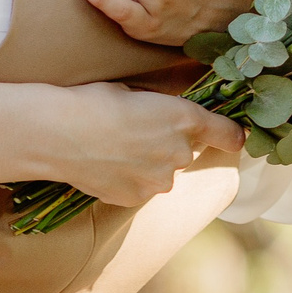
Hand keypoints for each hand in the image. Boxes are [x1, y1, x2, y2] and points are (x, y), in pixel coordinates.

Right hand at [39, 83, 244, 208]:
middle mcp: (179, 152)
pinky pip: (140, 188)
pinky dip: (128, 179)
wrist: (58, 134)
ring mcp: (159, 181)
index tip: (233, 137)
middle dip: (169, 144)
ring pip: (162, 172)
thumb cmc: (93, 102)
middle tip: (136, 132)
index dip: (231, 135)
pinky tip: (105, 165)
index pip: (227, 134)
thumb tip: (164, 118)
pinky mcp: (137, 198)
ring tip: (114, 150)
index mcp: (184, 118)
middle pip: (187, 151)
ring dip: (148, 164)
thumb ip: (160, 110)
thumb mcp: (135, 93)